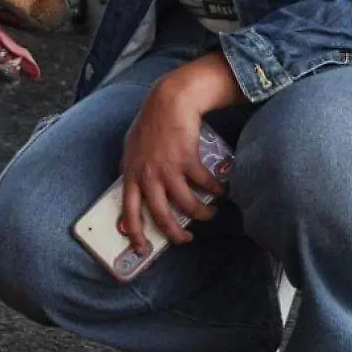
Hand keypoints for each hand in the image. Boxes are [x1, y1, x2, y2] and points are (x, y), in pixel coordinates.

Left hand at [119, 72, 224, 254]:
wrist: (169, 101)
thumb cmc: (150, 122)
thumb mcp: (131, 147)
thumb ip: (131, 167)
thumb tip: (129, 183)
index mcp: (132, 175)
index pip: (129, 211)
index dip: (135, 233)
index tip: (142, 249)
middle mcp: (148, 176)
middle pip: (162, 216)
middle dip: (175, 234)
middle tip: (186, 240)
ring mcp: (168, 169)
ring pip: (187, 206)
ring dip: (202, 214)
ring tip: (209, 215)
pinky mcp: (188, 161)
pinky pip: (205, 185)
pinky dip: (216, 191)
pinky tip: (222, 191)